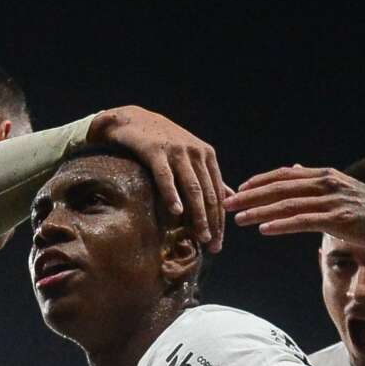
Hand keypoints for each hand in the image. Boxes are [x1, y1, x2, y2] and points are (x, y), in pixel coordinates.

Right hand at [92, 108, 227, 249]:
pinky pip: (166, 177)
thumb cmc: (164, 141)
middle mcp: (196, 153)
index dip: (220, 220)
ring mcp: (177, 151)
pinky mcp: (156, 151)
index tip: (219, 242)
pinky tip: (176, 212)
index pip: (218, 193)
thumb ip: (209, 176)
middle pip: (208, 194)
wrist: (134, 119)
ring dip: (198, 215)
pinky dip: (172, 195)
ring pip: (192, 188)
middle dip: (212, 222)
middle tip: (212, 246)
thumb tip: (230, 197)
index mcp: (207, 156)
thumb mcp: (191, 156)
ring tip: (200, 236)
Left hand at [225, 164, 364, 244]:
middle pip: (280, 187)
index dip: (259, 181)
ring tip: (237, 219)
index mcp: (326, 175)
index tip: (238, 189)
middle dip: (250, 196)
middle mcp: (327, 183)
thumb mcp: (343, 190)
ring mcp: (333, 200)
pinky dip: (281, 225)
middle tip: (226, 203)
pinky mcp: (339, 219)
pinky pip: (303, 221)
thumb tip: (294, 168)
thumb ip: (316, 181)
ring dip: (259, 212)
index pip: (285, 175)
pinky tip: (263, 230)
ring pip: (287, 204)